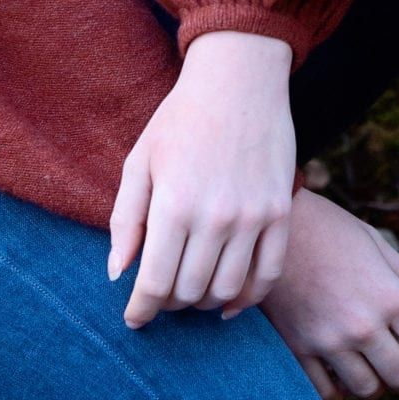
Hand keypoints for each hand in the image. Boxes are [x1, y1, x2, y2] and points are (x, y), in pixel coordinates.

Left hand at [109, 29, 295, 327]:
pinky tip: (228, 302)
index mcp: (173, 203)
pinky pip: (269, 275)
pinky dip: (248, 298)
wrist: (239, 79)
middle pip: (190, 291)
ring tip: (190, 294)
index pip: (155, 282)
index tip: (133, 319)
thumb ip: (126, 220)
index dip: (141, 310)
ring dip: (204, 302)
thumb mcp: (140, 161)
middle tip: (160, 296)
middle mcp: (215, 216)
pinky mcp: (281, 214)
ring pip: (228, 290)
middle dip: (169, 304)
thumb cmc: (180, 119)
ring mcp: (254, 217)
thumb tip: (117, 274)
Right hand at [248, 190, 398, 399]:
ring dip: (374, 384)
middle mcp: (363, 325)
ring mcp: (329, 341)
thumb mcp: (374, 242)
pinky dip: (338, 390)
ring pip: (366, 389)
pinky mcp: (298, 348)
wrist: (271, 224)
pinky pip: (326, 392)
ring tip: (370, 368)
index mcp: (390, 296)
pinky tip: (340, 374)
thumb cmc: (327, 227)